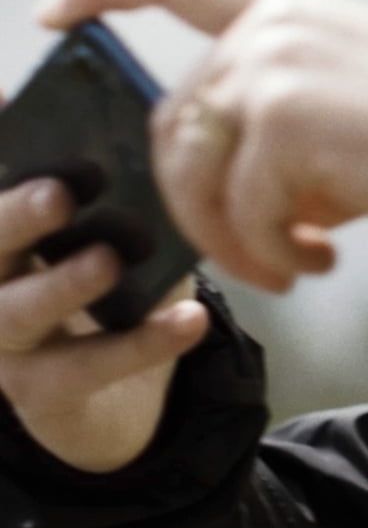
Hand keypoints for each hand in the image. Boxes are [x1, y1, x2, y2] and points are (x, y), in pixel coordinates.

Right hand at [0, 176, 206, 472]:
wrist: (119, 404)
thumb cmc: (116, 304)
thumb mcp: (127, 250)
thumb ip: (134, 213)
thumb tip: (167, 167)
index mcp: (9, 244)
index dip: (9, 168)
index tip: (24, 124)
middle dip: (15, 218)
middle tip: (56, 194)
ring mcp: (5, 347)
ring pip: (19, 313)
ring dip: (62, 284)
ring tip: (107, 261)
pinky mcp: (42, 393)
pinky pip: (87, 367)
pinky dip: (142, 344)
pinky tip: (190, 319)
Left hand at [37, 0, 367, 292]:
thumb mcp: (358, 111)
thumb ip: (286, 125)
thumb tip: (232, 192)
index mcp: (296, 11)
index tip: (55, 12)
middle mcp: (275, 27)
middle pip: (173, 121)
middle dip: (195, 202)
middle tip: (259, 254)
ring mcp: (275, 68)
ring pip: (194, 173)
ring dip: (233, 240)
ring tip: (294, 267)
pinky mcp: (287, 121)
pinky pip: (239, 212)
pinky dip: (270, 255)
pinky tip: (322, 265)